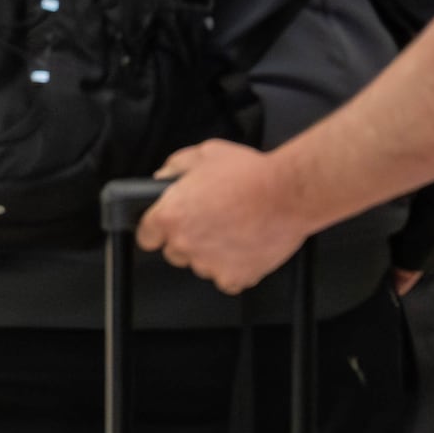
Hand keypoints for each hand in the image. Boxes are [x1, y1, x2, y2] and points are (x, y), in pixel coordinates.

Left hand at [137, 141, 304, 294]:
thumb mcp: (206, 153)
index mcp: (172, 215)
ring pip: (200, 265)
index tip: (164, 227)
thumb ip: (176, 166)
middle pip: (173, 252)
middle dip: (186, 238)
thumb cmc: (250, 174)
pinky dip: (233, 267)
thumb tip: (163, 177)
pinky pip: (226, 279)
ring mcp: (210, 264)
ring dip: (210, 252)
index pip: (146, 235)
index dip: (155, 229)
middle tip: (208, 220)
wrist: (288, 194)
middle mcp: (186, 244)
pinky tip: (243, 246)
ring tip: (232, 229)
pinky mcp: (235, 277)